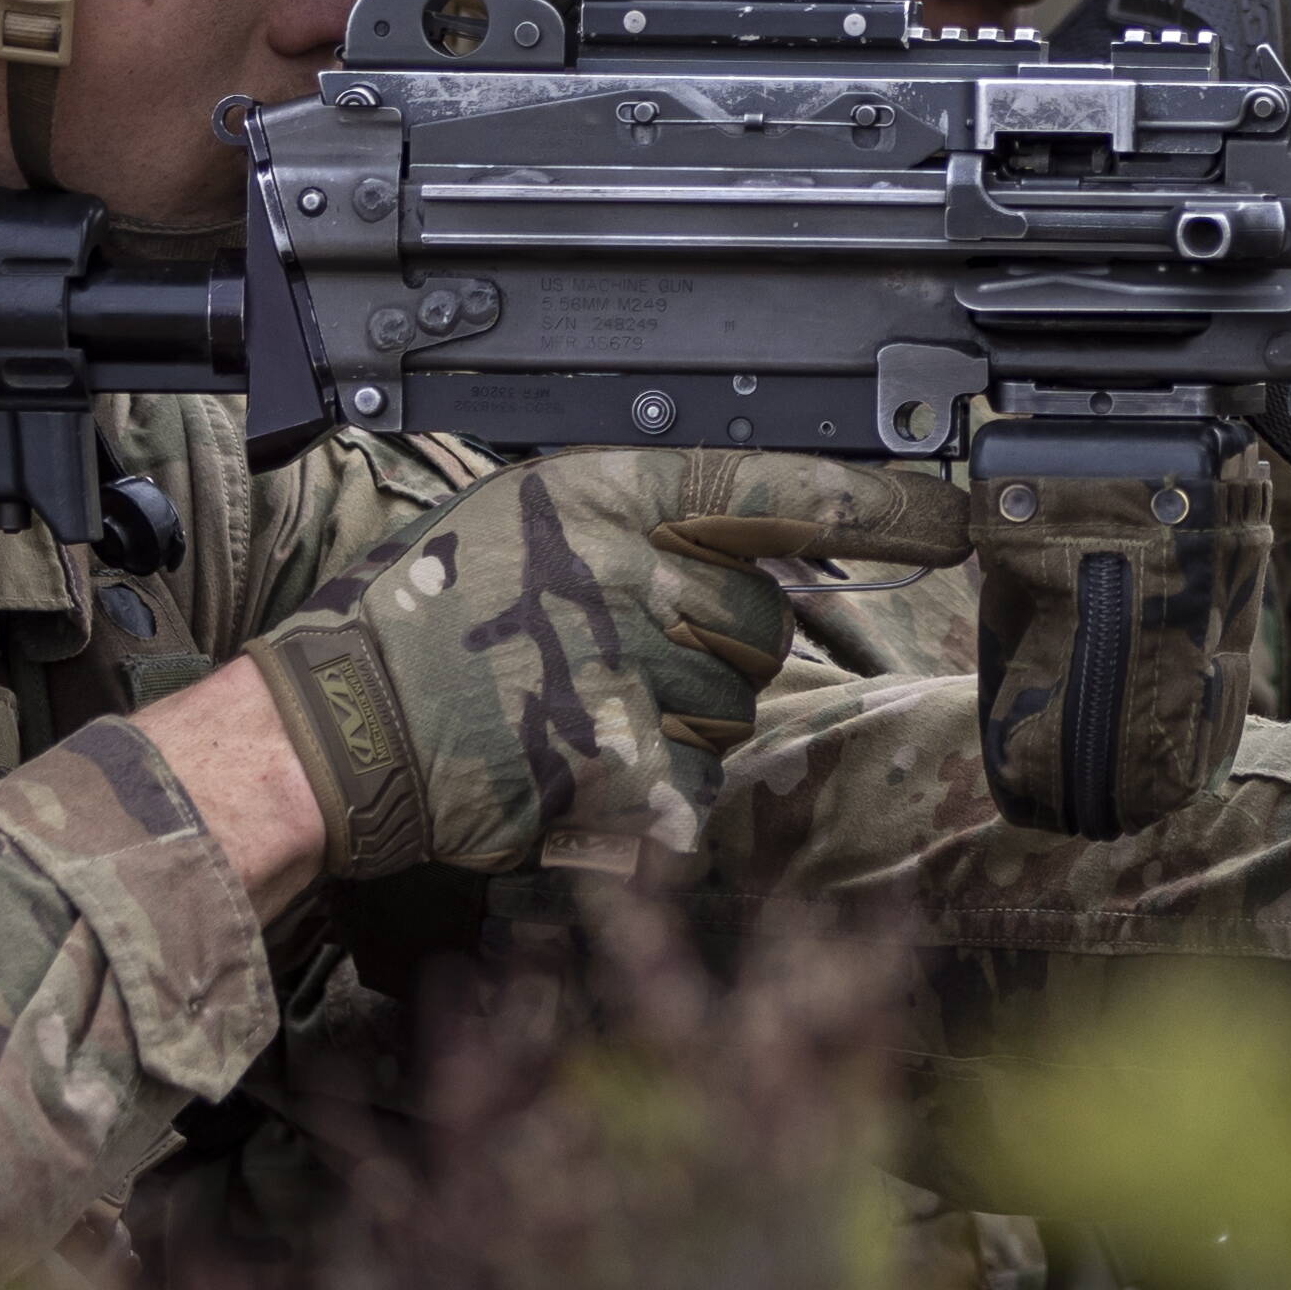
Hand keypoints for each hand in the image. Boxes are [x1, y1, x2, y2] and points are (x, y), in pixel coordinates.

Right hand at [241, 451, 967, 881]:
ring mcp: (620, 661)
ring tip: (579, 711)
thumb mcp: (528, 525)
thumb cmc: (423, 623)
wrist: (339, 722)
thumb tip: (751, 558)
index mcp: (607, 494)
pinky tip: (590, 776)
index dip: (876, 506)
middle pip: (761, 625)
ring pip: (734, 711)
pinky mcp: (610, 754)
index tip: (951, 519)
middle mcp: (625, 566)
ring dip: (683, 726)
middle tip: (618, 662)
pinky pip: (694, 787)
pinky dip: (660, 802)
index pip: (775, 487)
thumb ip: (640, 529)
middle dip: (716, 656)